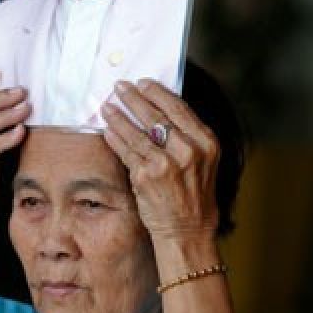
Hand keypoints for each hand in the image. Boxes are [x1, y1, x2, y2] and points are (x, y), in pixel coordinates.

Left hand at [100, 80, 219, 241]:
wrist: (188, 230)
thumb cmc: (192, 194)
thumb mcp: (201, 161)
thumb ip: (185, 137)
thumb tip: (157, 110)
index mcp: (206, 142)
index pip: (178, 108)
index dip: (158, 93)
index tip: (143, 83)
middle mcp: (188, 150)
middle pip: (155, 116)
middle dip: (134, 98)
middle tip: (119, 87)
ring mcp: (167, 163)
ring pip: (137, 132)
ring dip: (119, 116)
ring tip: (106, 106)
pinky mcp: (147, 176)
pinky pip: (126, 151)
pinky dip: (115, 138)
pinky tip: (107, 129)